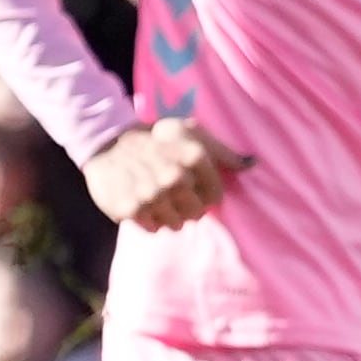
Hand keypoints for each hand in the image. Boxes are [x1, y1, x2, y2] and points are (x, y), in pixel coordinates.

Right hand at [84, 117, 247, 230]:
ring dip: (168, 215)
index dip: (208, 195)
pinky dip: (149, 220)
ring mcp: (152, 194)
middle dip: (188, 208)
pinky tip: (142, 203)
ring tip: (157, 198)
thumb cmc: (155, 138)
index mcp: (192, 156)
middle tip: (173, 195)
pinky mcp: (131, 208)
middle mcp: (173, 176)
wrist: (107, 141)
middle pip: (197, 213)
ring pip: (175, 224)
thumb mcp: (190, 132)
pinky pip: (152, 228)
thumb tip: (252, 164)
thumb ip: (222, 152)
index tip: (196, 189)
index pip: (215, 195)